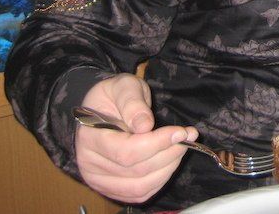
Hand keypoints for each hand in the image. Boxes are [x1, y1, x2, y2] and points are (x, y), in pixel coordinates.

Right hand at [75, 73, 197, 203]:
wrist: (102, 107)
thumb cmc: (114, 95)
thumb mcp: (124, 86)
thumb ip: (133, 103)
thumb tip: (145, 125)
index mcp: (90, 137)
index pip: (126, 151)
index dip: (157, 144)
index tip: (181, 131)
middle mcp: (90, 164)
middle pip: (136, 171)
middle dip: (169, 154)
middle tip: (189, 136)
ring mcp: (99, 179)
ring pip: (140, 186)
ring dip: (168, 168)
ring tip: (182, 146)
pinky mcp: (110, 188)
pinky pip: (139, 193)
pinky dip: (160, 179)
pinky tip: (170, 160)